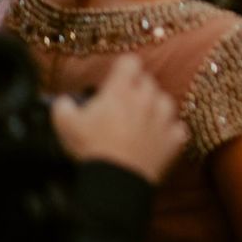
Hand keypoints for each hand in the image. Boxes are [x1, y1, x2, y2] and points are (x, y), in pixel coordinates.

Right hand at [49, 55, 186, 183]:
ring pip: (165, 101)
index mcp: (121, 91)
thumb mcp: (66, 125)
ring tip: (141, 120)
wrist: (115, 180)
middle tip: (123, 104)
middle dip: (137, 88)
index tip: (116, 78)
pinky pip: (177, 128)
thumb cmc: (90, 149)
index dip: (123, 68)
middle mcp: (146, 99)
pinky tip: (157, 138)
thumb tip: (63, 101)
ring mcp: (164, 118)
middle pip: (148, 81)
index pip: (130, 62)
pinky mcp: (174, 138)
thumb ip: (63, 106)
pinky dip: (170, 131)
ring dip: (155, 107)